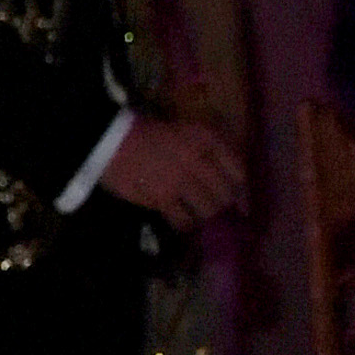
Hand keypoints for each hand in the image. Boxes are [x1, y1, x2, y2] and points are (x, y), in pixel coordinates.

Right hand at [102, 110, 241, 227]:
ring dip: (206, 215)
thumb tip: (230, 177)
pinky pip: (183, 220)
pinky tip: (181, 222)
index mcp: (205, 139)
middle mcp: (198, 159)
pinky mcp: (161, 199)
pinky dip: (185, 224)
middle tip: (216, 207)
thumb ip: (209, 148)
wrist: (109, 141)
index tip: (242, 199)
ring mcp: (180, 181)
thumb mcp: (185, 130)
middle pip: (226, 193)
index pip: (238, 169)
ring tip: (198, 215)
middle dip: (224, 204)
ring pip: (209, 209)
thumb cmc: (147, 133)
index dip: (244, 188)